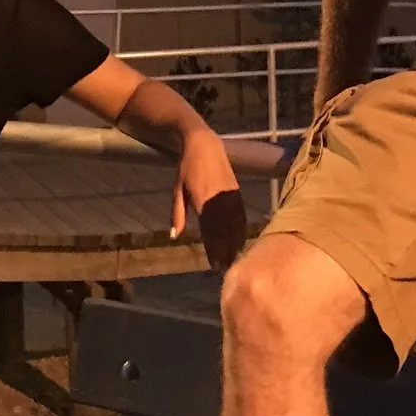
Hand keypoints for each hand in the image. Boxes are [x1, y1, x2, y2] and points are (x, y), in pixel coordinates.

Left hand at [172, 131, 246, 270]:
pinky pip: (242, 216)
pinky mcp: (237, 192)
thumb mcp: (177, 190)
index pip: (210, 231)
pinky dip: (242, 231)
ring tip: (234, 260)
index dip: (213, 250)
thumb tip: (173, 235)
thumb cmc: (186, 168)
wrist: (204, 144)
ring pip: (235, 225)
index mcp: (203, 200)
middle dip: (225, 252)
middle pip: (225, 232)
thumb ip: (177, 213)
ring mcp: (230, 196)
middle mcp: (219, 200)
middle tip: (225, 270)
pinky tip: (241, 242)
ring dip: (235, 244)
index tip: (214, 266)